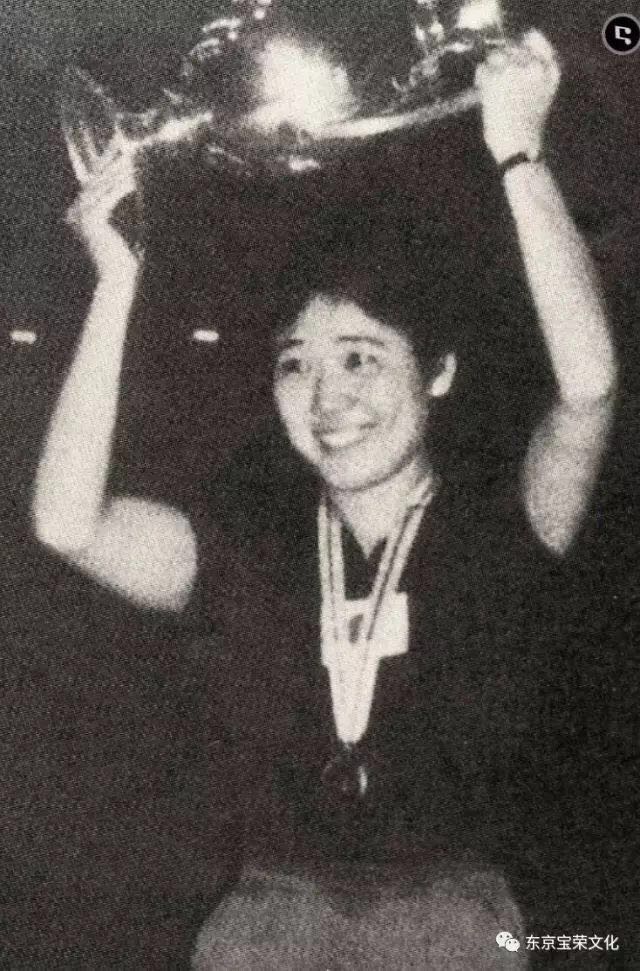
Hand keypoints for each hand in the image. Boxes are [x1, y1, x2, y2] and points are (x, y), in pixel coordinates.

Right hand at [66, 154, 140, 279]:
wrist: (118, 279)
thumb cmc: (124, 259)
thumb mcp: (124, 227)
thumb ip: (124, 208)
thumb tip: (134, 184)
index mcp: (81, 214)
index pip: (94, 182)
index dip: (105, 163)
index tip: (117, 146)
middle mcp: (76, 212)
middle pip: (95, 179)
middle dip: (109, 160)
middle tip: (122, 141)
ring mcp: (81, 216)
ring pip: (102, 185)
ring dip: (117, 170)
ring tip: (131, 156)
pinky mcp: (91, 221)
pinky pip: (108, 197)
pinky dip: (120, 186)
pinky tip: (133, 177)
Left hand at [474, 30, 560, 164]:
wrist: (518, 148)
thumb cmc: (527, 130)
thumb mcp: (541, 99)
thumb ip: (532, 77)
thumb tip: (511, 58)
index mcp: (549, 72)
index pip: (535, 39)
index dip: (524, 41)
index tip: (516, 48)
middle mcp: (534, 65)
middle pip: (512, 46)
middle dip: (503, 59)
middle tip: (499, 78)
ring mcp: (514, 69)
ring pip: (495, 55)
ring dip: (490, 68)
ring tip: (491, 86)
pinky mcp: (496, 78)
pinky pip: (482, 69)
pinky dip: (480, 79)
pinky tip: (482, 91)